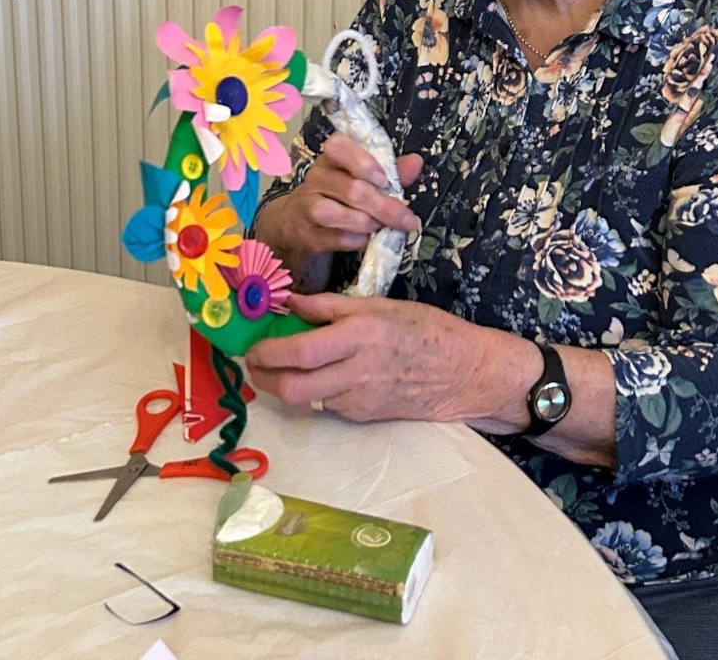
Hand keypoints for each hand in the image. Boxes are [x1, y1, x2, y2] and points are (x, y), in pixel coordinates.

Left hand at [244, 291, 526, 425]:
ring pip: (306, 399)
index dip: (268, 352)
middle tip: (255, 364)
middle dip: (264, 379)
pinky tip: (322, 376)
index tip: (253, 346)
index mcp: (360, 335)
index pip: (299, 350)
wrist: (464, 372)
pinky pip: (328, 404)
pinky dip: (316, 391)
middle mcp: (357, 370)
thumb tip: (290, 301)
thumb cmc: (426, 329)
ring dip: (285, 386)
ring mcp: (360, 399)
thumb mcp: (381, 305)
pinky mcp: (365, 416)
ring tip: (281, 368)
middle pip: (293, 387)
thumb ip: (331, 306)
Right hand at [266, 133, 421, 254]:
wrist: (297, 222)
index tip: (384, 179)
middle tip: (406, 219)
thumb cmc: (338, 195)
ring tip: (381, 227)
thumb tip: (415, 162)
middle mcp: (316, 178)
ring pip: (336, 213)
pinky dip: (357, 241)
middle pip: (350, 189)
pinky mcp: (307, 234)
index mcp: (331, 159)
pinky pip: (335, 238)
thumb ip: (391, 171)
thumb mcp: (362, 179)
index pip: (338, 147)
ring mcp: (308, 206)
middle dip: (383, 206)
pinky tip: (366, 240)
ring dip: (367, 223)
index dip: (363, 162)